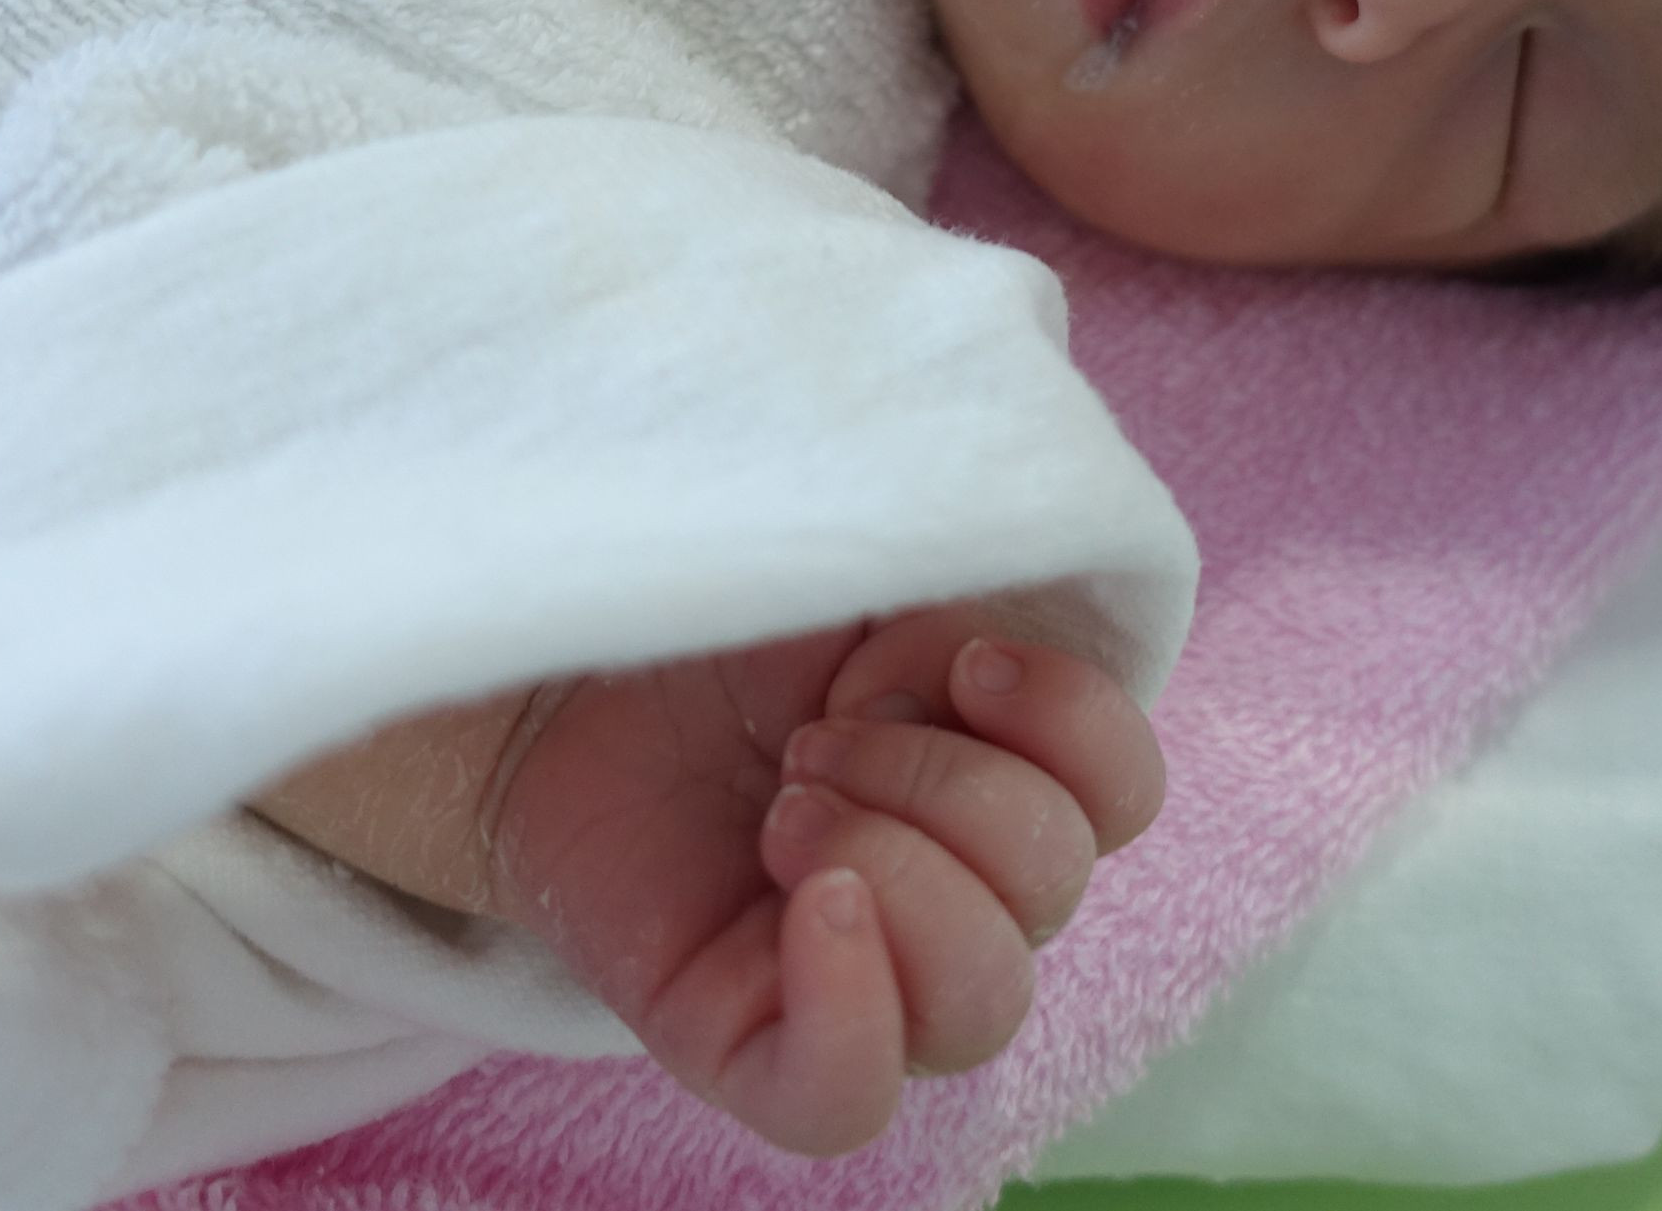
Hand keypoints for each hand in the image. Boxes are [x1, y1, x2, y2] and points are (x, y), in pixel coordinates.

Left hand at [483, 606, 1163, 1155]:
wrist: (537, 666)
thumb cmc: (705, 611)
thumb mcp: (854, 562)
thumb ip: (958, 571)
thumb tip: (1012, 622)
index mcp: (996, 772)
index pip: (1124, 795)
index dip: (1072, 724)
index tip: (958, 655)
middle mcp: (952, 891)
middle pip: (1052, 887)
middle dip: (940, 784)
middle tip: (810, 735)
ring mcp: (855, 979)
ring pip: (982, 1000)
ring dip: (897, 873)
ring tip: (782, 805)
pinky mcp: (747, 1043)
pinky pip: (852, 1099)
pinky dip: (855, 1012)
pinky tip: (809, 907)